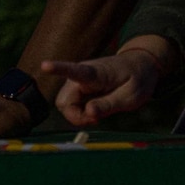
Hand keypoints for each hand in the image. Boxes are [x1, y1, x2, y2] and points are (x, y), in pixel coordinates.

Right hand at [42, 38, 169, 125]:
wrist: (140, 66)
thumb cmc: (137, 79)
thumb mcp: (130, 97)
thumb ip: (109, 105)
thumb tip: (88, 113)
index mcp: (96, 73)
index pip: (75, 71)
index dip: (58, 68)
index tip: (44, 65)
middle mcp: (81, 74)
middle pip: (63, 101)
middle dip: (74, 116)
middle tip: (96, 120)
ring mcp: (78, 80)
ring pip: (64, 104)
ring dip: (77, 115)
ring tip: (98, 114)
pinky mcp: (78, 87)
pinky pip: (70, 105)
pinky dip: (79, 113)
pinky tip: (94, 110)